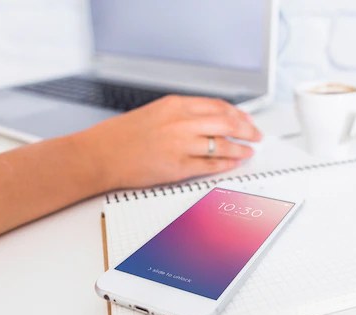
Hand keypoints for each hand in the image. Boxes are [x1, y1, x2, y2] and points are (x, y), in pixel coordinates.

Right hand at [77, 95, 261, 189]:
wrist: (99, 154)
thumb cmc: (121, 135)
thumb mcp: (154, 112)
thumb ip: (180, 115)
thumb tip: (206, 120)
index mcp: (175, 105)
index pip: (217, 105)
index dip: (238, 113)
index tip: (246, 119)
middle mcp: (181, 122)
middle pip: (227, 123)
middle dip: (247, 130)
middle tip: (256, 135)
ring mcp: (181, 144)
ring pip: (222, 144)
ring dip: (240, 148)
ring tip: (248, 151)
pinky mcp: (178, 166)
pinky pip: (210, 164)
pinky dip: (226, 163)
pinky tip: (233, 163)